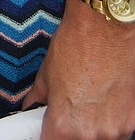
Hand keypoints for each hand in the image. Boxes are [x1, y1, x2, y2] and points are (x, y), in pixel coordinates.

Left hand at [24, 0, 134, 137]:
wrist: (106, 27)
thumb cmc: (76, 45)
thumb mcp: (46, 73)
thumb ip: (37, 100)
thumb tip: (31, 110)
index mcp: (64, 124)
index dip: (47, 135)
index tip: (48, 128)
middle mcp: (91, 133)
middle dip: (70, 130)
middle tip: (70, 109)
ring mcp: (115, 130)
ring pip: (99, 139)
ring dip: (92, 127)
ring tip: (90, 100)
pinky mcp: (132, 121)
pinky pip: (118, 130)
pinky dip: (110, 119)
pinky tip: (106, 98)